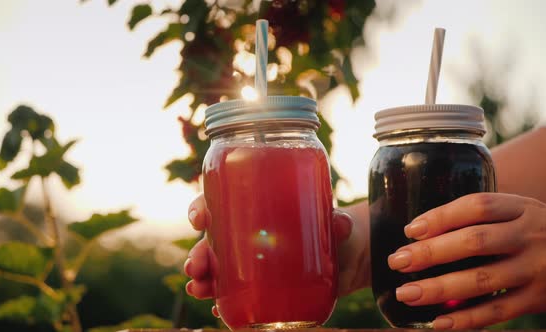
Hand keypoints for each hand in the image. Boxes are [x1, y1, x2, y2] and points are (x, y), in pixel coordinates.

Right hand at [183, 194, 370, 315]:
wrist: (349, 256)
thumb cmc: (334, 228)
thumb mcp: (335, 220)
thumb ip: (337, 221)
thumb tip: (340, 224)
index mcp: (255, 209)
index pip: (219, 202)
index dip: (201, 208)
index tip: (198, 219)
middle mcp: (248, 235)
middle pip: (212, 241)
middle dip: (198, 254)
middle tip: (196, 267)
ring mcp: (253, 262)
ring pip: (218, 269)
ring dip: (203, 279)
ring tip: (198, 289)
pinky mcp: (263, 286)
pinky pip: (236, 295)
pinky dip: (225, 302)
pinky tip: (218, 309)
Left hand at [388, 193, 545, 328]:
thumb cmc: (539, 232)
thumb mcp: (520, 212)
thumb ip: (483, 217)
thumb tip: (422, 232)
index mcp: (521, 208)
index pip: (477, 206)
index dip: (441, 216)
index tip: (411, 230)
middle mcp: (529, 236)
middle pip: (474, 241)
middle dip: (431, 253)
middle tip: (398, 261)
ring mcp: (536, 269)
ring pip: (482, 279)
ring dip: (440, 289)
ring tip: (407, 294)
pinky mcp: (538, 299)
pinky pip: (497, 311)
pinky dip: (466, 319)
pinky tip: (438, 322)